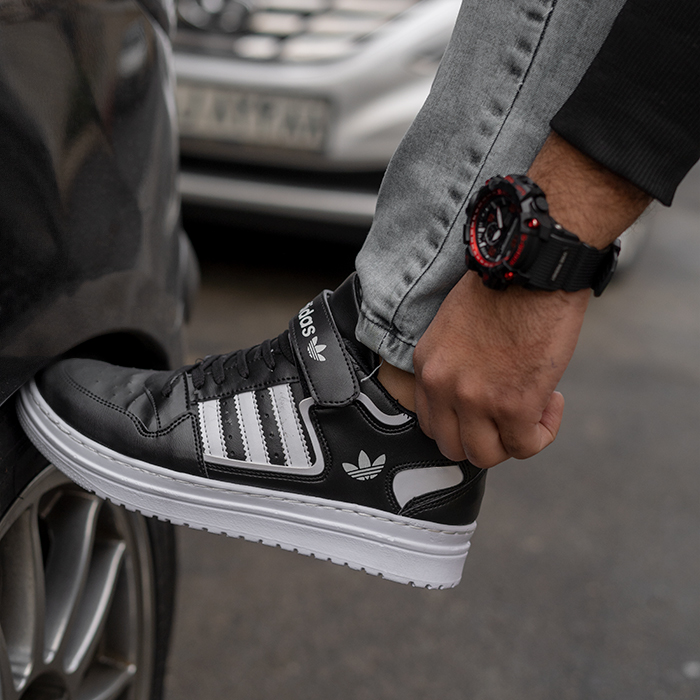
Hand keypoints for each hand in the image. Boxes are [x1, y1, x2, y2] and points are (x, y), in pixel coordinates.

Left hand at [411, 133, 649, 467]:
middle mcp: (443, 386)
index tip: (487, 407)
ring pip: (486, 455)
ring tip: (533, 408)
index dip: (463, 422)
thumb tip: (482, 388)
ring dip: (512, 440)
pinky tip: (552, 400)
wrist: (532, 264)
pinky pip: (525, 445)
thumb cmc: (503, 286)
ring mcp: (475, 399)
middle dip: (483, 438)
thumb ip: (459, 364)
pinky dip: (542, 431)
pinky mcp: (513, 404)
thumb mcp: (457, 328)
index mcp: (427, 365)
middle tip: (509, 416)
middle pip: (452, 447)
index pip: (431, 421)